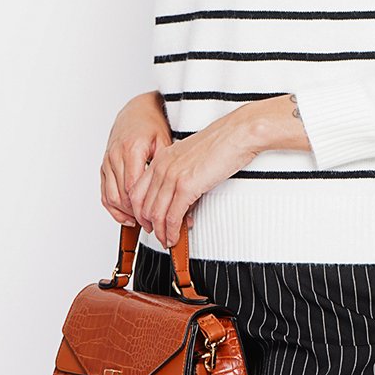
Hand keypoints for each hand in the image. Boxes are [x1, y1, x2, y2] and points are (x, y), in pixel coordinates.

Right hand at [100, 91, 194, 230]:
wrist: (136, 111)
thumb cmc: (152, 125)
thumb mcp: (165, 141)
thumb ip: (166, 165)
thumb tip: (179, 191)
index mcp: (132, 149)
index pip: (134, 187)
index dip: (145, 206)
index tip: (158, 217)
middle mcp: (116, 155)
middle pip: (122, 195)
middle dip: (136, 213)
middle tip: (152, 225)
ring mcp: (108, 161)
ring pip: (111, 196)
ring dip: (124, 213)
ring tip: (140, 223)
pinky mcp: (104, 166)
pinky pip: (104, 192)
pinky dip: (113, 207)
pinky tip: (126, 216)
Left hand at [127, 104, 259, 247]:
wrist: (237, 133)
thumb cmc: (221, 143)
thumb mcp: (191, 156)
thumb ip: (180, 173)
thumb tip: (179, 196)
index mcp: (162, 158)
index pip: (137, 191)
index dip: (140, 211)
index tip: (148, 221)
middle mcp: (162, 166)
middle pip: (143, 205)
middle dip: (150, 225)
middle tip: (158, 235)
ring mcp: (172, 176)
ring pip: (156, 214)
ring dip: (161, 232)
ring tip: (167, 241)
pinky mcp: (186, 186)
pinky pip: (172, 216)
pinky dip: (172, 231)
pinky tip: (176, 236)